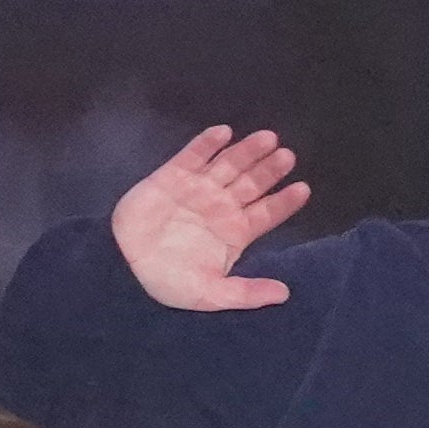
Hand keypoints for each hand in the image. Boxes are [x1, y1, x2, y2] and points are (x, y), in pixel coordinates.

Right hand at [112, 126, 310, 310]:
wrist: (125, 267)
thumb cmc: (170, 282)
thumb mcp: (212, 295)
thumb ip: (247, 293)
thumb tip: (285, 294)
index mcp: (236, 232)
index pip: (267, 213)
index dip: (284, 201)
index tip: (304, 188)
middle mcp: (221, 207)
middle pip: (253, 183)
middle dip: (270, 169)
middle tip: (288, 156)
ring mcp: (198, 189)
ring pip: (228, 165)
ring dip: (247, 151)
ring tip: (268, 138)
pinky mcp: (171, 177)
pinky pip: (193, 155)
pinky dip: (207, 143)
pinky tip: (224, 132)